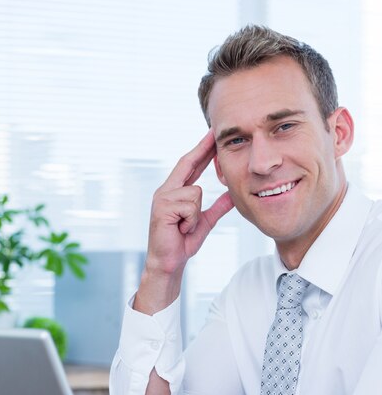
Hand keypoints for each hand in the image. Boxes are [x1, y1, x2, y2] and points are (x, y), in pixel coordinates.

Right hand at [135, 131, 233, 313]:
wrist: (169, 263)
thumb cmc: (183, 242)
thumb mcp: (205, 222)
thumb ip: (218, 207)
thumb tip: (232, 195)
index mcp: (175, 191)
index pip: (190, 165)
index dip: (202, 150)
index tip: (212, 135)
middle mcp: (166, 190)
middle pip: (188, 164)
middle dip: (202, 149)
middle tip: (215, 132)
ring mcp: (163, 198)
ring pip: (196, 193)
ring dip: (196, 214)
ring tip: (185, 227)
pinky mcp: (163, 208)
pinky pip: (190, 206)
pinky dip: (190, 221)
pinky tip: (181, 229)